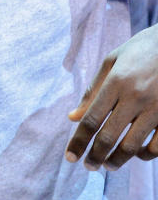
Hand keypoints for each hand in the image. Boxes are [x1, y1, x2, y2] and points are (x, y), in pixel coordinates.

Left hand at [65, 24, 157, 169]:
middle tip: (88, 166)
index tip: (70, 157)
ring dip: (117, 160)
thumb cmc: (141, 50)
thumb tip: (73, 117)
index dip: (78, 141)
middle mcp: (136, 97)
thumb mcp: (112, 61)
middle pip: (109, 137)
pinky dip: (145, 155)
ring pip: (133, 146)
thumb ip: (92, 91)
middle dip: (95, 156)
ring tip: (108, 165)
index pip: (91, 119)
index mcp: (116, 81)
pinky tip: (136, 155)